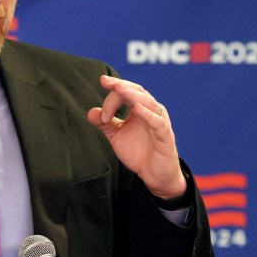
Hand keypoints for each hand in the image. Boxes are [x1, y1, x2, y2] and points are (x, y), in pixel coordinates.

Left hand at [86, 75, 186, 198]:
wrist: (154, 175)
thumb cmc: (138, 152)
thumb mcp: (117, 136)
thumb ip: (105, 124)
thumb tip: (91, 112)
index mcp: (140, 109)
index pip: (126, 93)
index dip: (112, 94)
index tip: (101, 99)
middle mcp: (151, 111)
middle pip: (137, 93)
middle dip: (121, 86)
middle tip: (106, 81)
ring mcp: (160, 122)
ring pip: (148, 103)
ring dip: (133, 95)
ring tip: (120, 89)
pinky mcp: (165, 136)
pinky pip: (158, 123)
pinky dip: (148, 115)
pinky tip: (137, 109)